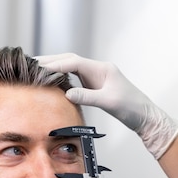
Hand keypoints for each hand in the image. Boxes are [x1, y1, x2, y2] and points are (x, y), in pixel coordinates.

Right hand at [35, 53, 177, 158]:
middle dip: (51, 62)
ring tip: (37, 71)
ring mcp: (98, 77)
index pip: (73, 62)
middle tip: (31, 65)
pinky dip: (63, 78)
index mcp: (102, 69)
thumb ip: (87, 96)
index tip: (39, 68)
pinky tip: (54, 82)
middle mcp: (99, 70)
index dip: (55, 64)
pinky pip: (76, 78)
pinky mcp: (97, 86)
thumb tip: (66, 93)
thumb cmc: (132, 108)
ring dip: (56, 68)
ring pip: (72, 68)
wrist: (146, 117)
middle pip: (70, 61)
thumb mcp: (109, 102)